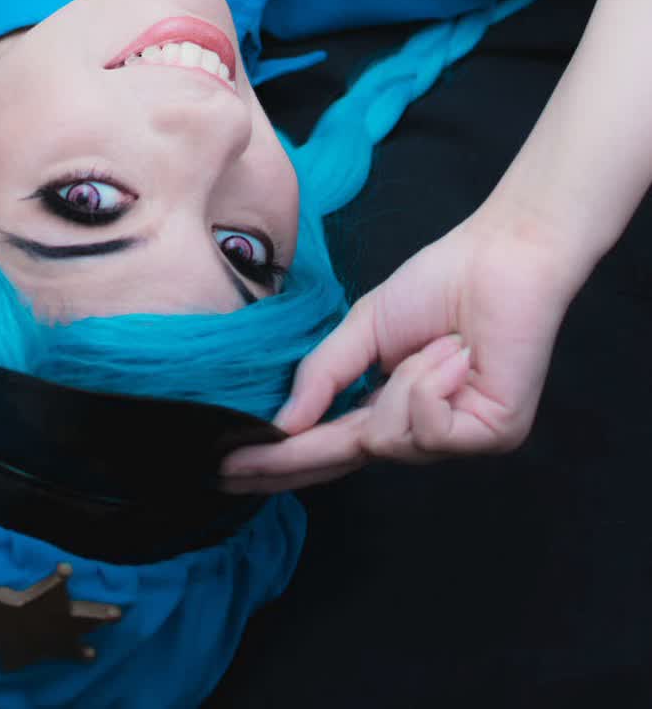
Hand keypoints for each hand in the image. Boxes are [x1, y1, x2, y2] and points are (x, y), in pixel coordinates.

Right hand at [218, 207, 578, 492]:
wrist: (498, 259)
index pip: (327, 442)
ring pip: (391, 439)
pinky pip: (433, 428)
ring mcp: (457, 438)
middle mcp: (421, 430)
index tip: (228, 467)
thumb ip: (324, 375)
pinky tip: (458, 354)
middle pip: (345, 460)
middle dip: (292, 458)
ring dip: (405, 381)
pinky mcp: (492, 434)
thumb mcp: (363, 328)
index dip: (279, 458)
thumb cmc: (437, 284)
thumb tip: (284, 422)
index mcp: (388, 403)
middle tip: (234, 467)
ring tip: (439, 344)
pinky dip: (434, 382)